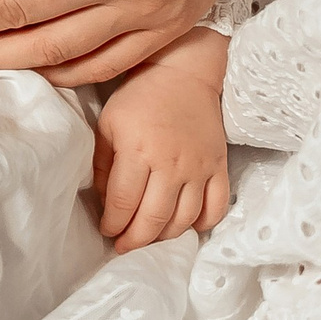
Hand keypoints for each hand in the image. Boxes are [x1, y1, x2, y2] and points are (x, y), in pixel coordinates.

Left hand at [94, 28, 230, 250]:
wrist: (183, 73)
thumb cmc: (139, 97)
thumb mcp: (108, 124)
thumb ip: (102, 164)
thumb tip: (104, 202)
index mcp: (137, 151)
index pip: (122, 204)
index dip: (112, 224)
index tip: (106, 230)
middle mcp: (170, 164)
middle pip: (153, 219)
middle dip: (134, 240)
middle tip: (124, 245)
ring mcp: (198, 167)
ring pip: (183, 220)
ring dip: (164, 237)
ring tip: (150, 236)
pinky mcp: (218, 166)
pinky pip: (216, 207)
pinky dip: (202, 224)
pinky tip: (187, 225)